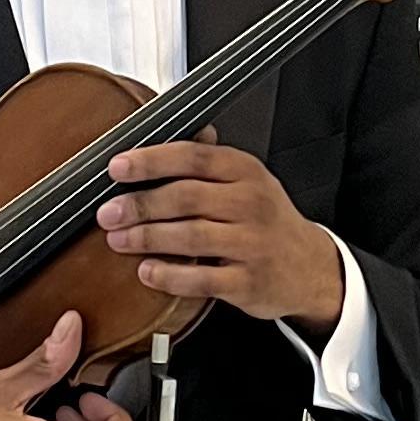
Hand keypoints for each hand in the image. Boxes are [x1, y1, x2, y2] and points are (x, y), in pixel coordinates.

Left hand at [97, 140, 347, 333]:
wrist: (310, 268)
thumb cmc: (267, 221)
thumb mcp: (247, 181)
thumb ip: (206, 161)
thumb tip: (157, 139)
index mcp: (245, 171)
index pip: (193, 157)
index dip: (151, 160)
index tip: (117, 167)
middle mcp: (251, 203)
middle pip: (186, 197)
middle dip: (140, 204)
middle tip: (108, 212)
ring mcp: (251, 243)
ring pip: (191, 236)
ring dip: (147, 238)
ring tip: (118, 239)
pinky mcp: (248, 281)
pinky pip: (202, 278)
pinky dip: (169, 275)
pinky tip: (147, 271)